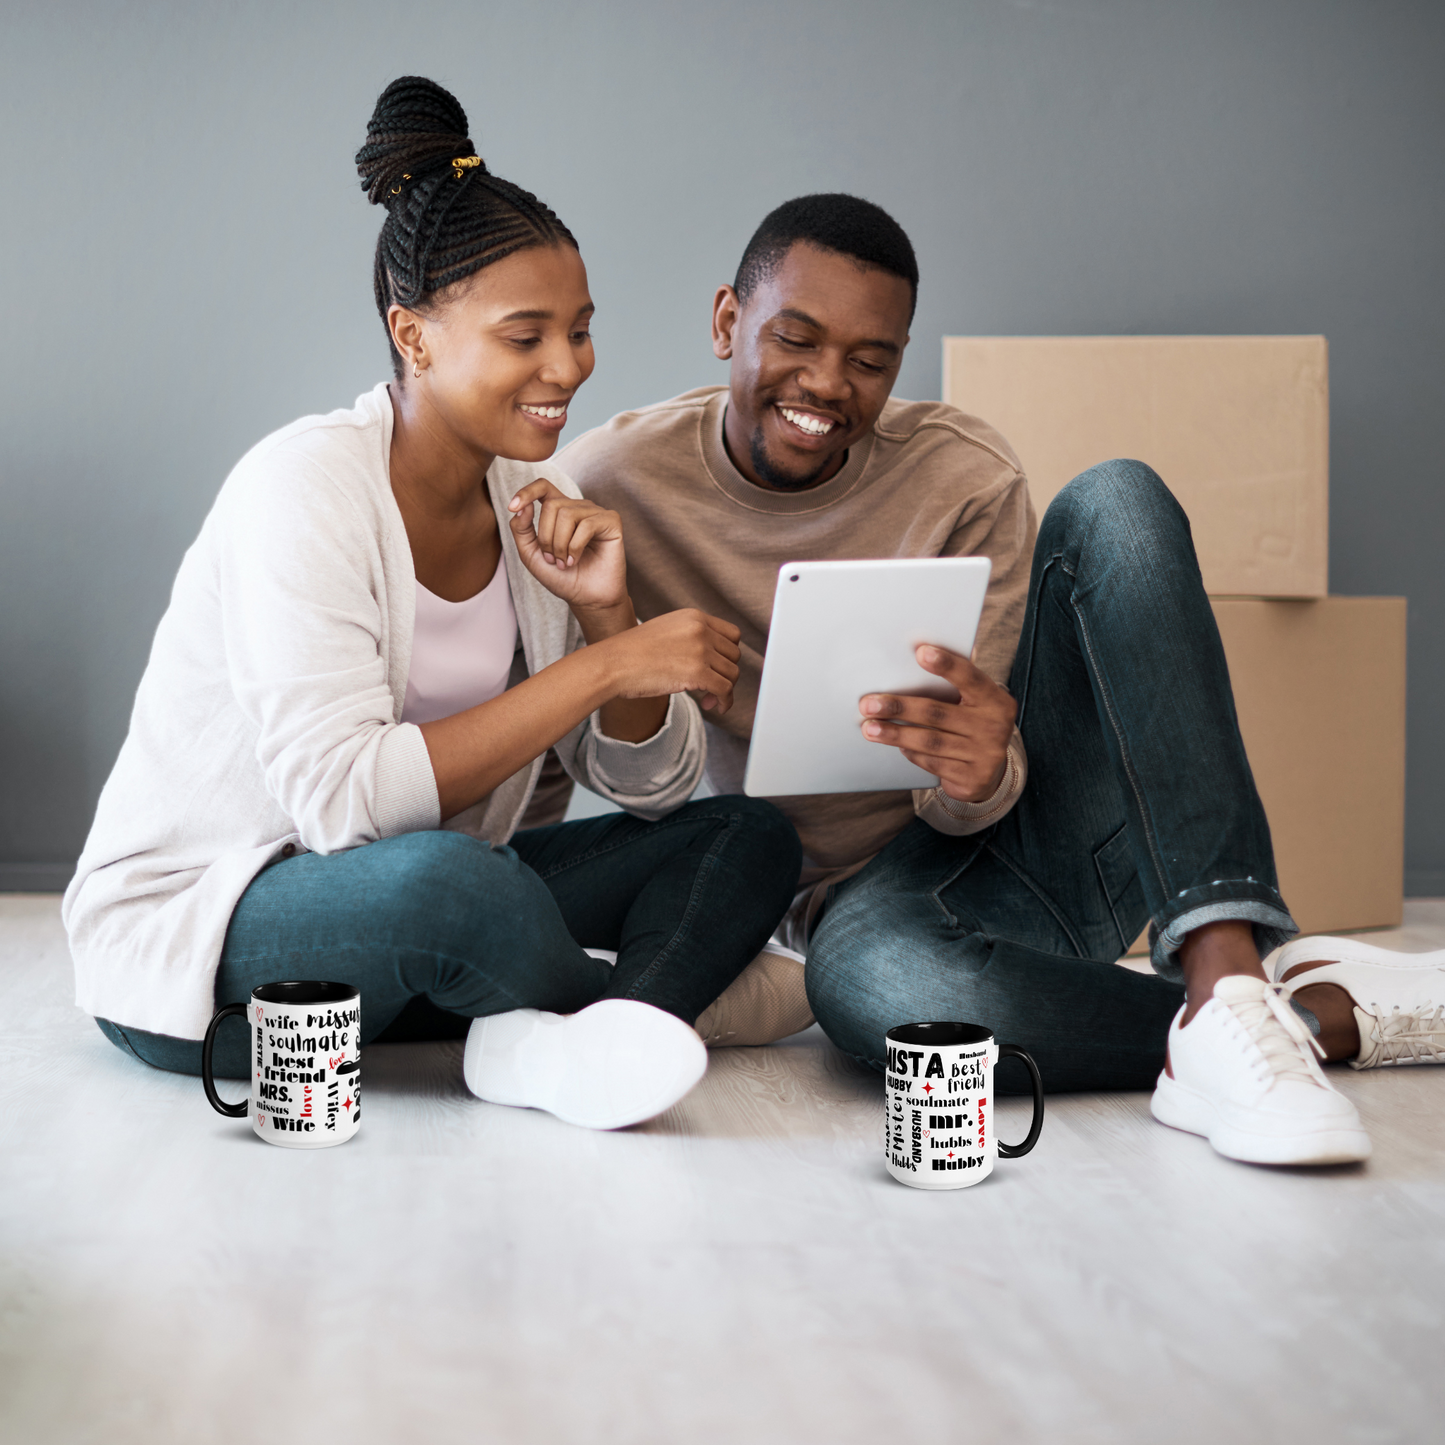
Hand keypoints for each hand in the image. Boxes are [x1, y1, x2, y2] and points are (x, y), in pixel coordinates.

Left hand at [508, 480, 627, 612]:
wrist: (586, 598)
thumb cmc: (562, 577)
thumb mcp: (531, 554)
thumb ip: (521, 530)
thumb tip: (521, 507)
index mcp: (559, 511)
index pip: (543, 487)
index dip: (527, 491)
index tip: (512, 506)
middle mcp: (578, 507)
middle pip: (551, 505)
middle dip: (546, 537)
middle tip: (552, 559)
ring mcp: (595, 513)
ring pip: (567, 514)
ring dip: (560, 545)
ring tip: (564, 562)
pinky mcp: (611, 521)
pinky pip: (586, 525)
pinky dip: (575, 547)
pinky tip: (575, 560)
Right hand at [599, 609, 741, 713]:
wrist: (613, 663)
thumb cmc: (632, 652)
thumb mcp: (667, 630)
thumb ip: (691, 637)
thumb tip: (711, 658)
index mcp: (694, 617)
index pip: (732, 634)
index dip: (728, 655)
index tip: (719, 668)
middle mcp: (701, 630)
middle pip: (734, 655)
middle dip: (726, 673)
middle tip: (711, 687)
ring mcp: (700, 650)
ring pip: (732, 674)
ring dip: (724, 690)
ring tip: (708, 699)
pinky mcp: (697, 672)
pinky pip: (725, 690)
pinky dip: (725, 702)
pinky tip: (714, 706)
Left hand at [859, 645, 1015, 801]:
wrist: (991, 770)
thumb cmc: (974, 724)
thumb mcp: (976, 702)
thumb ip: (958, 680)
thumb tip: (923, 650)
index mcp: (996, 700)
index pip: (970, 677)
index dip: (946, 664)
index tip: (920, 652)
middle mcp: (994, 726)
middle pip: (938, 712)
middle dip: (899, 706)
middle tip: (869, 704)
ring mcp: (984, 754)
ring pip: (930, 741)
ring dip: (895, 733)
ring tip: (870, 728)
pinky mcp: (971, 778)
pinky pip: (932, 762)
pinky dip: (911, 752)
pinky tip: (897, 744)